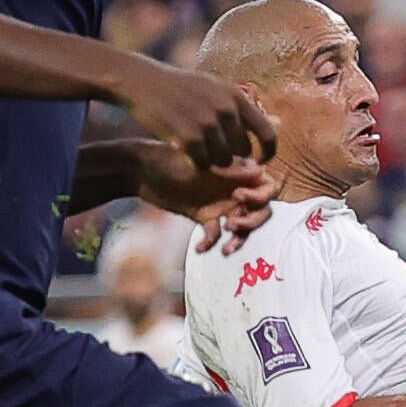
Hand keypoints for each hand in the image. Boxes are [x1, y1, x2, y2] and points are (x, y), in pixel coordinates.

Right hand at [114, 55, 276, 171]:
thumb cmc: (181, 87)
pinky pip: (203, 163)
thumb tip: (277, 125)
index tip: (260, 161)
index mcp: (236, 96)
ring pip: (224, 160)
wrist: (141, 82)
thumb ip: (242, 108)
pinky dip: (197, 162)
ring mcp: (208, 123)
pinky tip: (186, 151)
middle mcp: (226, 109)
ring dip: (213, 160)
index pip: (268, 133)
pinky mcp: (188, 137)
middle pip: (243, 150)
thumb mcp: (215, 88)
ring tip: (198, 147)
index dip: (267, 152)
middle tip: (213, 149)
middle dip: (232, 155)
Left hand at [134, 147, 275, 252]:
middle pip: (260, 211)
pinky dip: (211, 242)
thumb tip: (261, 171)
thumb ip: (229, 170)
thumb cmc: (168, 159)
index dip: (260, 197)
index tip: (237, 198)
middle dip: (252, 222)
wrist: (138, 172)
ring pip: (242, 226)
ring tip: (225, 246)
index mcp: (237, 170)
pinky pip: (216, 234)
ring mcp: (220, 204)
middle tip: (232, 225)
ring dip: (239, 238)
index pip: (267, 187)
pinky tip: (199, 247)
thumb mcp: (200, 165)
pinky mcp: (204, 217)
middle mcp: (234, 188)